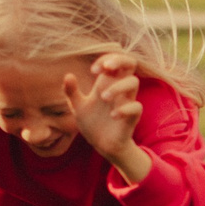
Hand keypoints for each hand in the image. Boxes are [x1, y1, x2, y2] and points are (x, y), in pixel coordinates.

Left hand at [63, 53, 149, 176]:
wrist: (102, 146)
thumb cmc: (92, 123)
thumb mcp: (78, 106)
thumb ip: (72, 92)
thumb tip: (68, 75)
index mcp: (107, 83)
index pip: (114, 61)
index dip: (105, 59)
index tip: (93, 70)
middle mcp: (119, 89)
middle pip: (130, 63)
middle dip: (120, 60)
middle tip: (107, 67)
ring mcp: (126, 102)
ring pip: (133, 82)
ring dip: (118, 86)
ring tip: (103, 97)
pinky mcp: (131, 118)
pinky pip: (136, 107)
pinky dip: (124, 109)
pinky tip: (112, 115)